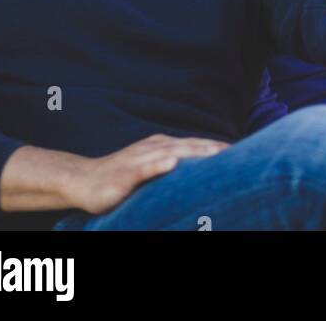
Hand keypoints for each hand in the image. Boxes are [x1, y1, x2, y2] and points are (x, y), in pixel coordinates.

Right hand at [68, 134, 228, 214]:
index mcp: (161, 146)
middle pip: (188, 146)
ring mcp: (139, 159)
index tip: (241, 152)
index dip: (216, 147)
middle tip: (237, 153)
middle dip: (212, 149)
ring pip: (170, 154)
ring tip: (215, 156)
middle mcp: (153, 147)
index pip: (194, 145)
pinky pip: (143, 168)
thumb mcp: (149, 168)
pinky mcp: (125, 174)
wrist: (84, 180)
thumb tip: (198, 172)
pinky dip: (158, 165)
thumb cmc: (120, 177)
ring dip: (192, 153)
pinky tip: (171, 164)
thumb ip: (171, 166)